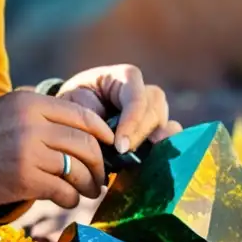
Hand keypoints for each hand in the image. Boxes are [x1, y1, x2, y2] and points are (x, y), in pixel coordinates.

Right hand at [0, 90, 114, 209]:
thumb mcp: (10, 108)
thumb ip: (44, 114)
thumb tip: (84, 129)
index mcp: (32, 103)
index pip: (82, 115)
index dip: (103, 132)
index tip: (111, 145)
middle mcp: (34, 124)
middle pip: (85, 144)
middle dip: (100, 163)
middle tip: (101, 175)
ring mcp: (29, 152)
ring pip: (77, 170)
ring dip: (89, 184)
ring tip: (89, 190)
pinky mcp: (25, 180)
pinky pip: (62, 191)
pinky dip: (71, 198)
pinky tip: (68, 200)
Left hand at [56, 64, 182, 154]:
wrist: (72, 113)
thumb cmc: (73, 104)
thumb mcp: (75, 104)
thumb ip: (90, 117)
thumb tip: (109, 139)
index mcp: (125, 77)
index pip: (137, 98)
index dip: (132, 123)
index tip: (120, 147)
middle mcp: (145, 91)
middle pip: (155, 111)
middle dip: (140, 135)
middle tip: (124, 153)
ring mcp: (154, 110)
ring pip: (167, 125)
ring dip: (154, 144)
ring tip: (141, 159)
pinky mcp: (157, 129)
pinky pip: (169, 139)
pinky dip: (162, 151)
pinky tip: (152, 165)